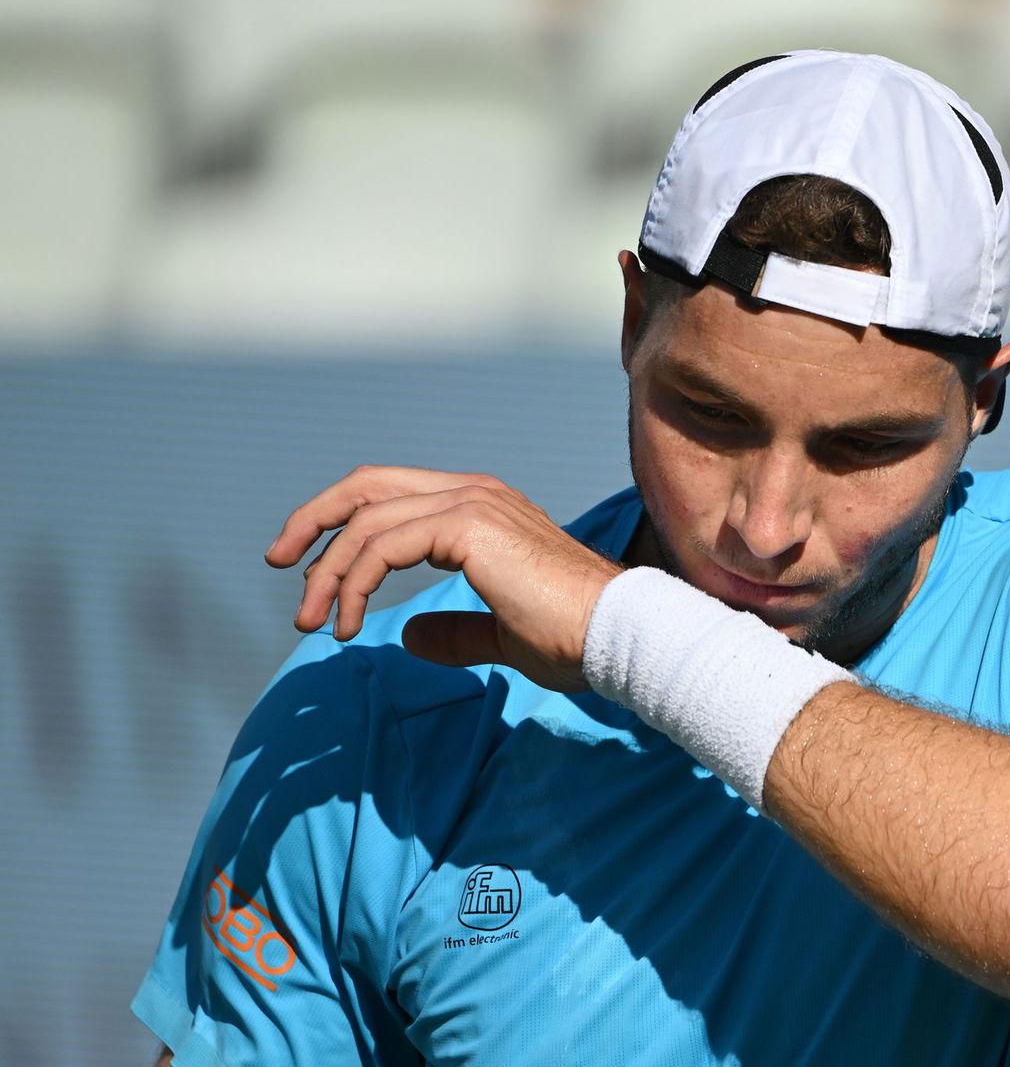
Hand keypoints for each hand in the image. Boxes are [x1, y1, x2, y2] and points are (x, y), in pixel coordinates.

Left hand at [264, 465, 621, 690]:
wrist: (616, 634)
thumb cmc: (575, 637)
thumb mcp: (502, 634)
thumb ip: (457, 630)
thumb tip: (410, 636)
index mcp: (483, 507)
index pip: (391, 494)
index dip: (340, 522)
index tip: (305, 568)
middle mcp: (474, 492)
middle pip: (367, 486)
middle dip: (313, 522)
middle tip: (279, 565)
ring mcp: (472, 504)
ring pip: (366, 519)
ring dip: (326, 570)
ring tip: (311, 622)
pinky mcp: (469, 527)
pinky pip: (383, 545)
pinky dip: (352, 582)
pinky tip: (345, 623)